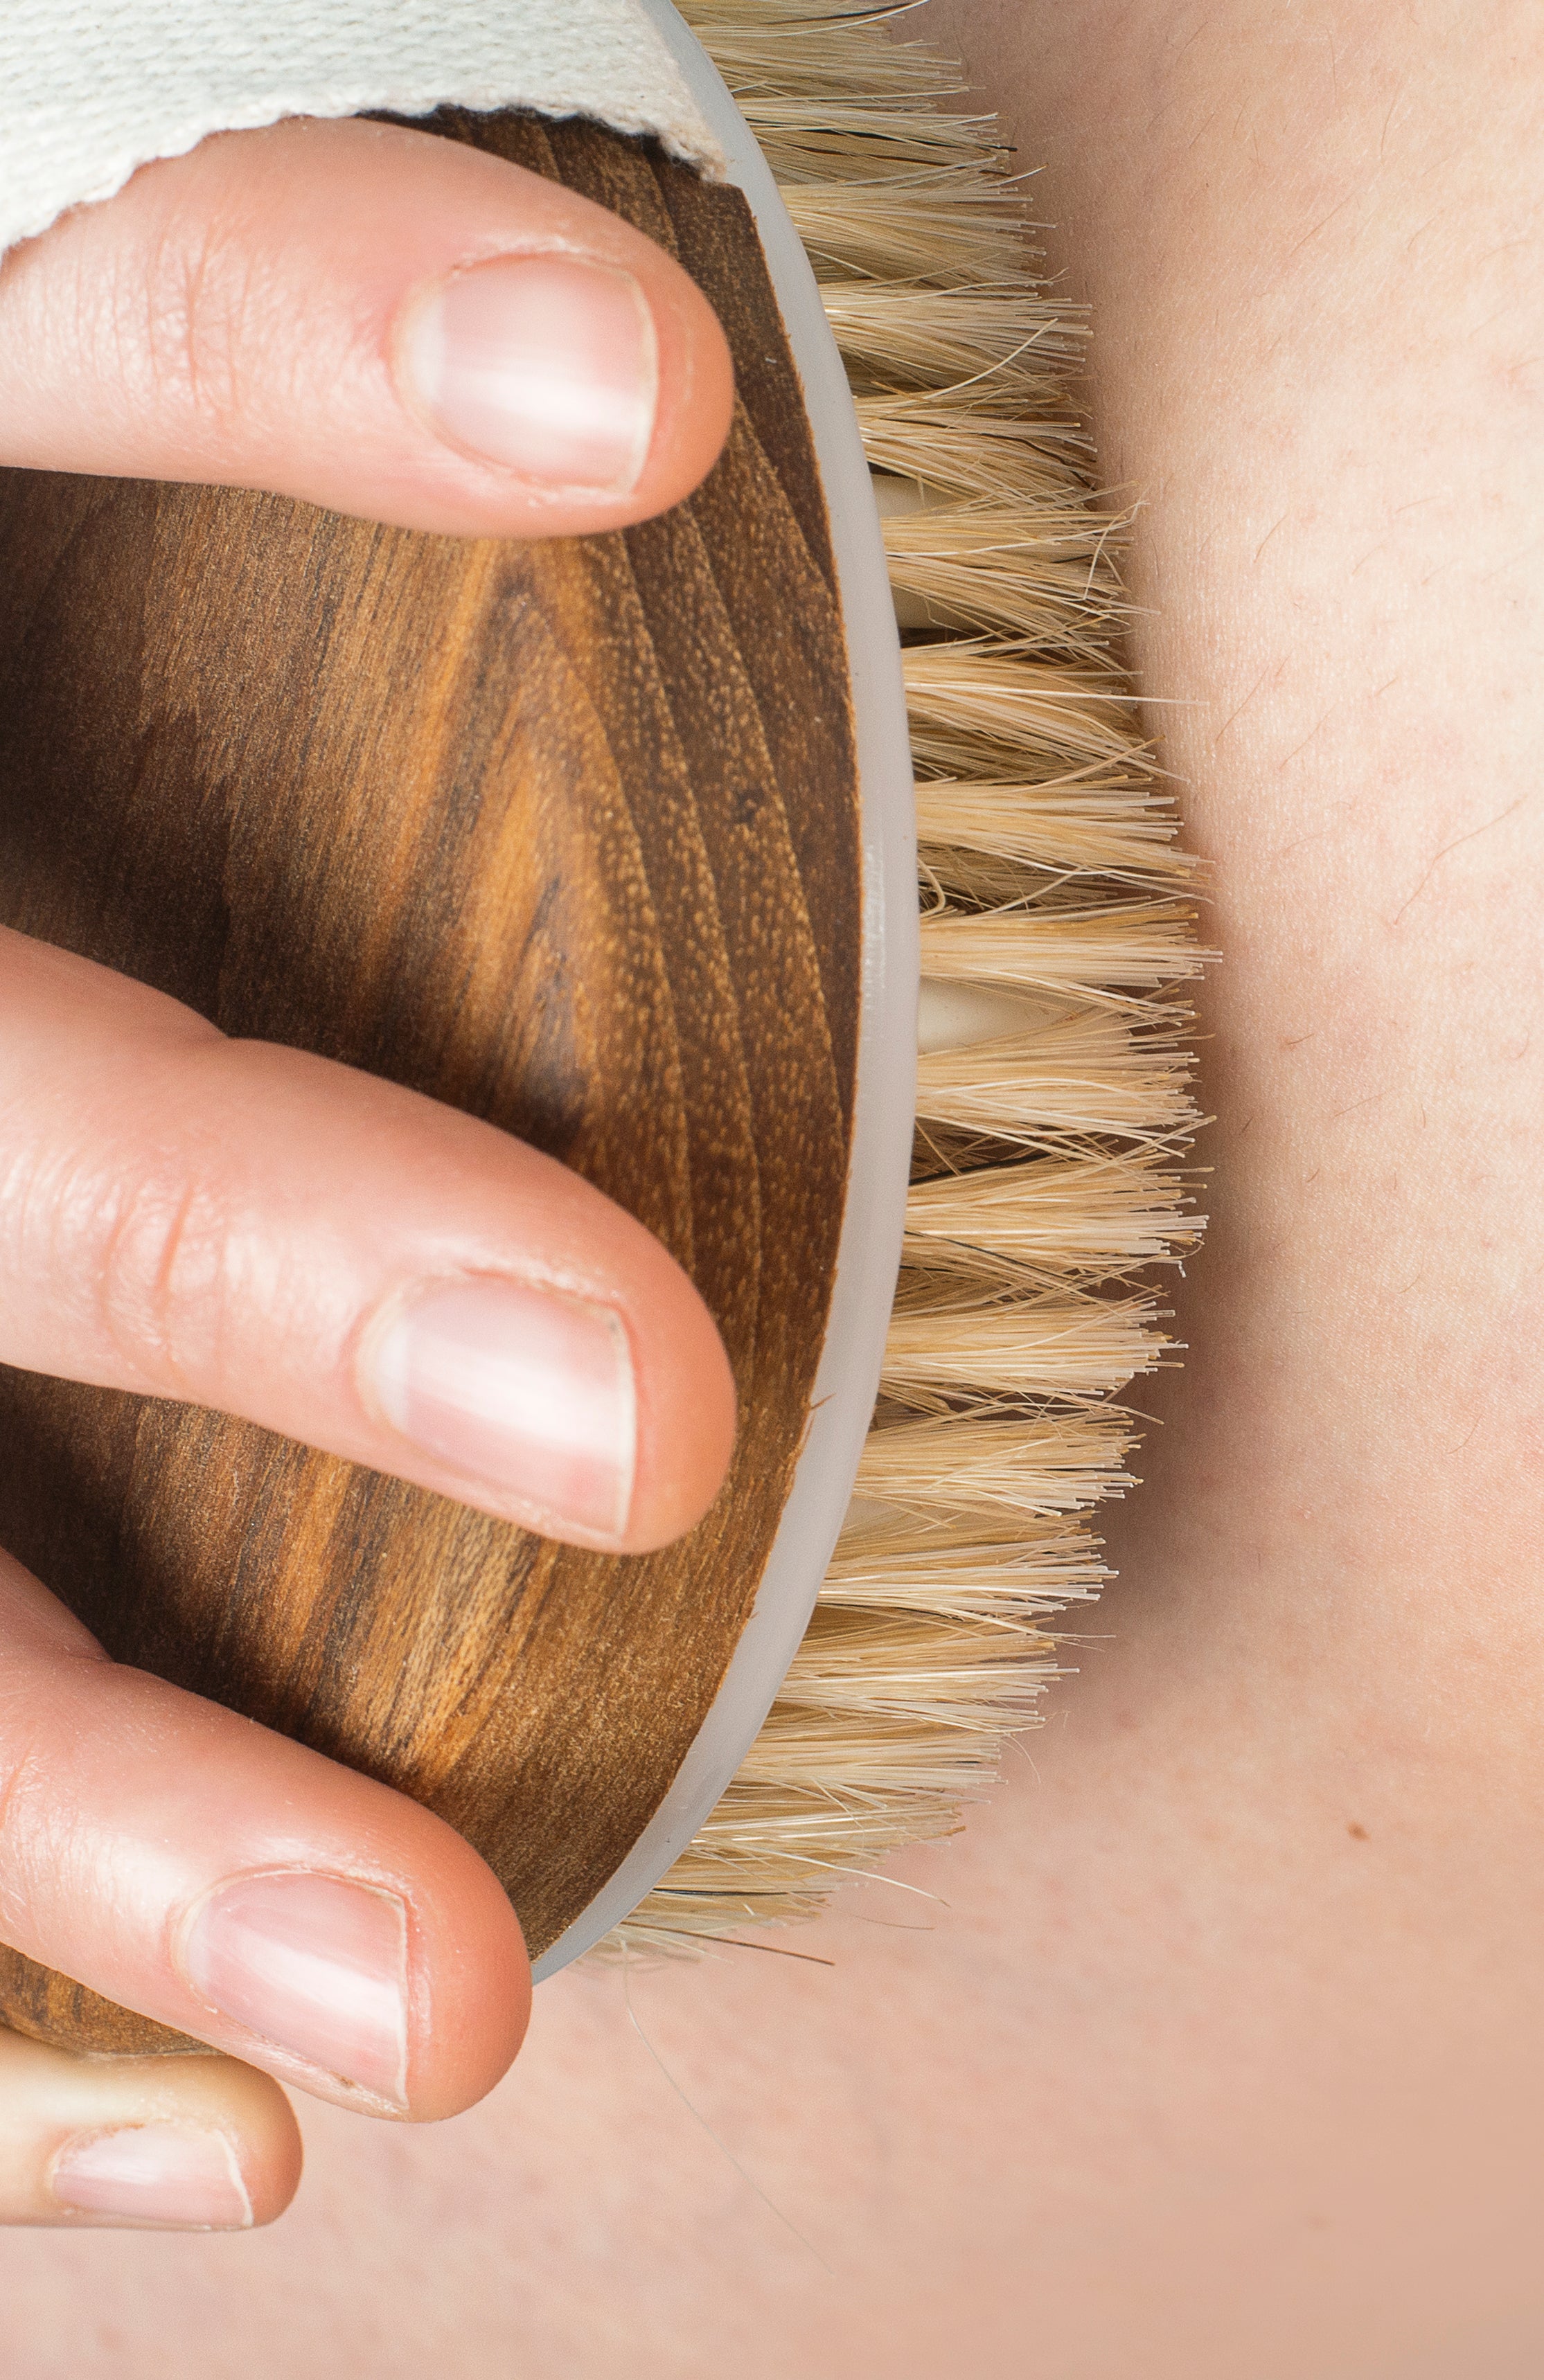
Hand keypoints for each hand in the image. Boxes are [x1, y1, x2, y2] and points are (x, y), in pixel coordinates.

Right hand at [0, 113, 737, 2229]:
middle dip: (250, 1247)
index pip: (64, 357)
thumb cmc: (32, 763)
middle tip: (640, 1410)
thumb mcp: (87, 622)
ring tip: (451, 2020)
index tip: (652, 393)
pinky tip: (221, 2154)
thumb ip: (267, 518)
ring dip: (129, 1819)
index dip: (310, 352)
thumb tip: (670, 447)